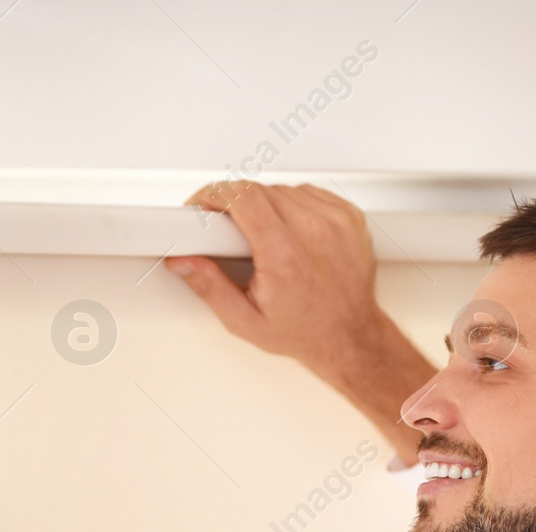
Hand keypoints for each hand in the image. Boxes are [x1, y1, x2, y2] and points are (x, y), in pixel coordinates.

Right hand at [166, 181, 396, 387]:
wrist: (351, 337)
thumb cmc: (306, 332)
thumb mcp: (245, 320)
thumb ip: (209, 288)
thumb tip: (183, 263)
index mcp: (285, 255)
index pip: (242, 197)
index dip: (213, 195)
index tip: (203, 204)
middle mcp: (314, 233)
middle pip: (259, 190)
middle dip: (236, 206)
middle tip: (231, 233)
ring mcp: (336, 222)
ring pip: (283, 189)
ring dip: (266, 206)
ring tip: (265, 238)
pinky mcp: (349, 217)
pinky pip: (309, 193)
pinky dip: (294, 206)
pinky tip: (291, 232)